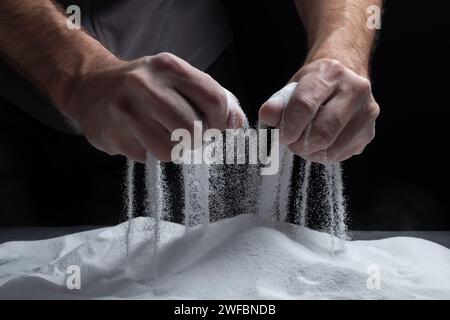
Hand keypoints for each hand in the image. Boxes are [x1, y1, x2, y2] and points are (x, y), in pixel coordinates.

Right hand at [60, 52, 244, 162]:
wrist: (90, 86)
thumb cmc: (143, 85)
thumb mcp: (176, 79)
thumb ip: (209, 97)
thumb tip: (237, 123)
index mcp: (168, 67)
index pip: (214, 99)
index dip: (221, 121)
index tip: (214, 127)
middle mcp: (146, 85)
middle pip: (194, 129)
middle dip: (196, 140)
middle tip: (188, 136)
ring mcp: (126, 111)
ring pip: (171, 150)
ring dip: (172, 149)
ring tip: (161, 135)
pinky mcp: (112, 135)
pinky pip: (146, 157)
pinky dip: (148, 152)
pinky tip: (138, 136)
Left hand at [259, 58, 379, 163]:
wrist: (344, 78)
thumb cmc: (313, 85)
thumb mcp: (292, 87)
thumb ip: (277, 103)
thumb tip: (268, 116)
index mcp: (331, 73)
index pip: (304, 106)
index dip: (288, 127)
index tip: (280, 135)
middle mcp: (355, 90)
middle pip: (322, 133)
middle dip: (299, 144)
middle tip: (291, 142)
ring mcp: (367, 112)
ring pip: (332, 149)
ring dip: (310, 153)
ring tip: (304, 141)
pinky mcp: (369, 133)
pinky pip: (340, 155)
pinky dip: (323, 155)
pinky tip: (320, 143)